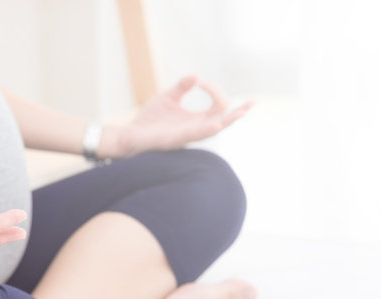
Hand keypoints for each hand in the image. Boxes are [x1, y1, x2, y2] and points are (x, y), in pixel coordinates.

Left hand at [104, 75, 253, 157]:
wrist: (129, 134)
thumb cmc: (150, 120)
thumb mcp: (168, 98)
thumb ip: (182, 87)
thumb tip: (196, 76)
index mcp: (196, 120)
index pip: (218, 107)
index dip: (215, 90)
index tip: (201, 81)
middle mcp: (195, 129)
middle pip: (223, 121)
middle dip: (237, 113)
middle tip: (251, 104)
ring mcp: (185, 136)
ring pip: (210, 131)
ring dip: (225, 122)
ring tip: (239, 114)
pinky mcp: (172, 141)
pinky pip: (191, 136)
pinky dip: (204, 130)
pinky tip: (214, 124)